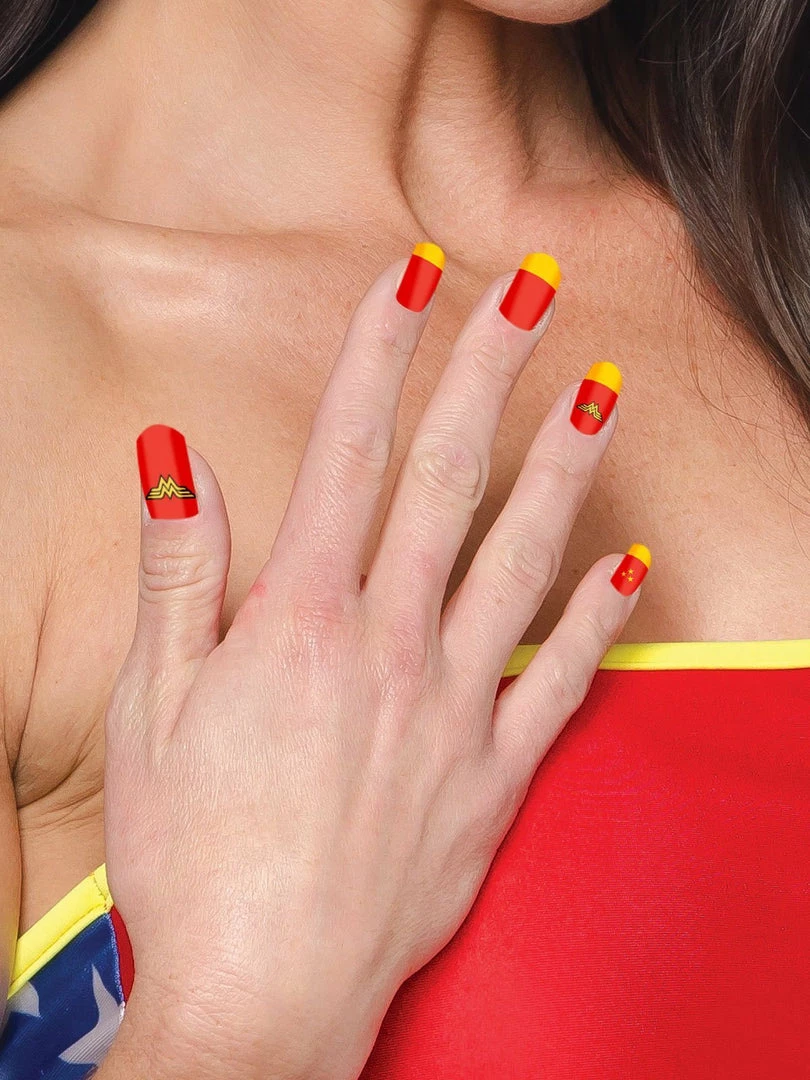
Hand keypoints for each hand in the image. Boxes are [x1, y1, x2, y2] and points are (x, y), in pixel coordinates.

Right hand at [102, 247, 646, 1079]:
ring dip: (564, 464)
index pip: (348, 451)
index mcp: (299, 624)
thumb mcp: (150, 712)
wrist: (260, 997)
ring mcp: (453, 710)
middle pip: (449, 479)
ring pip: (522, 559)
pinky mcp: (494, 774)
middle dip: (489, 369)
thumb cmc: (193, 858)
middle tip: (532, 287)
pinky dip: (601, 614)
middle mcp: (389, 648)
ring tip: (603, 385)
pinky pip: (562, 680)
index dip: (381, 350)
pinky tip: (632, 558)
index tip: (412, 273)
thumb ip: (179, 574)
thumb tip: (174, 459)